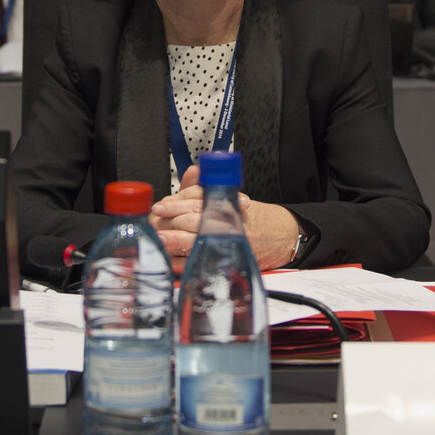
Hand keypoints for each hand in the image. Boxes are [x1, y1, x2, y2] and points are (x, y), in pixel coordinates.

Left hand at [150, 164, 300, 272]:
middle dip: (172, 222)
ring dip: (175, 242)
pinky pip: (202, 262)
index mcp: (227, 204)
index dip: (176, 203)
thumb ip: (205, 186)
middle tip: (155, 222)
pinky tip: (171, 259)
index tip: (161, 206)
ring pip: (197, 242)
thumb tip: (191, 171)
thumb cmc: (251, 217)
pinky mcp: (226, 261)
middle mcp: (228, 223)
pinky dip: (184, 262)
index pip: (198, 200)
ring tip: (160, 240)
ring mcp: (228, 243)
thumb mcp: (231, 196)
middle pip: (195, 220)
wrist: (279, 236)